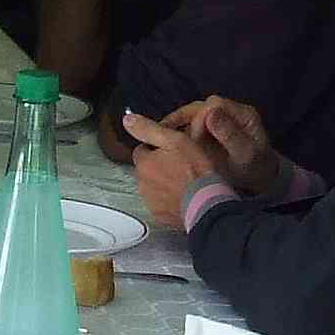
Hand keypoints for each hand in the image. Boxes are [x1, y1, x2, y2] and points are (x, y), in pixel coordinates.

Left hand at [122, 111, 217, 228]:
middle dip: (159, 167)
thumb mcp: (175, 140)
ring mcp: (150, 201)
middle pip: (147, 169)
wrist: (207, 203)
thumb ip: (149, 129)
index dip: (157, 148)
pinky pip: (161, 204)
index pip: (142, 150)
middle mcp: (142, 183)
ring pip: (153, 187)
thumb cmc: (195, 171)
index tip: (171, 150)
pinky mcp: (160, 215)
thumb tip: (127, 120)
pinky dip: (169, 200)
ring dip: (163, 183)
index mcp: (144, 163)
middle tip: (180, 166)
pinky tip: (184, 196)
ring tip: (184, 182)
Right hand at [171, 96, 276, 193]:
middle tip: (170, 136)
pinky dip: (178, 128)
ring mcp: (218, 119)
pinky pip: (190, 123)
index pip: (214, 105)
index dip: (201, 118)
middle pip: (200, 106)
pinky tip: (167, 138)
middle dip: (183, 119)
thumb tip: (211, 112)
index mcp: (242, 114)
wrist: (259, 180)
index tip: (194, 139)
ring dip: (177, 122)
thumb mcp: (245, 153)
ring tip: (162, 135)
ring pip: (192, 113)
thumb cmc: (254, 168)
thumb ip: (229, 133)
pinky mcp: (209, 128)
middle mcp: (229, 111)